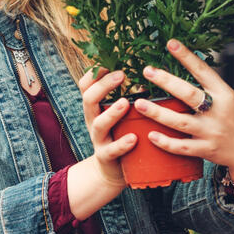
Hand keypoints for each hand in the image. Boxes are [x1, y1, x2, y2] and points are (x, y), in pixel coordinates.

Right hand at [66, 68, 137, 219]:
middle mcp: (93, 121)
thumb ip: (125, 96)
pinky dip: (122, 144)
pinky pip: (112, 150)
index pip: (85, 86)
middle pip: (88, 99)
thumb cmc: (120, 135)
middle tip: (121, 75)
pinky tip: (133, 138)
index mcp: (95, 109)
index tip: (108, 62)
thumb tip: (148, 71)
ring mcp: (98, 140)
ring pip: (99, 124)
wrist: (111, 172)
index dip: (93, 73)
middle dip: (102, 85)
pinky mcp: (106, 157)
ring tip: (125, 103)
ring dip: (111, 112)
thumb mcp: (118, 115)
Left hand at [132, 39, 233, 185]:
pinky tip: (150, 135)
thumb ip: (208, 88)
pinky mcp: (206, 150)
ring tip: (138, 103)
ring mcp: (212, 132)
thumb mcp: (229, 98)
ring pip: (180, 121)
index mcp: (225, 94)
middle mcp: (218, 111)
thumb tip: (183, 65)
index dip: (187, 56)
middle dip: (166, 82)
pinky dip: (166, 142)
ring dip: (157, 113)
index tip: (170, 43)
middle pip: (188, 94)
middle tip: (147, 71)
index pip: (203, 71)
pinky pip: (182, 147)